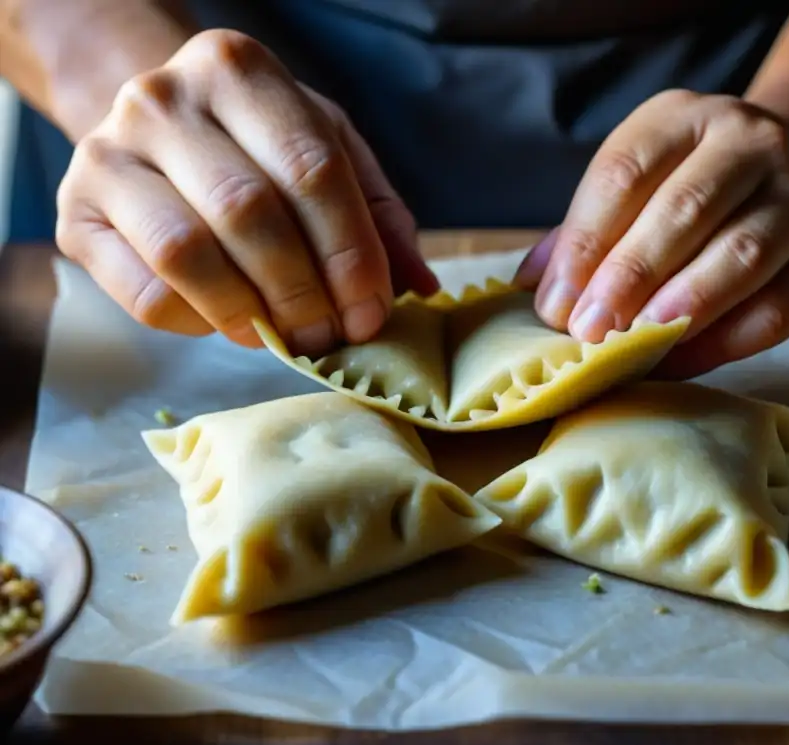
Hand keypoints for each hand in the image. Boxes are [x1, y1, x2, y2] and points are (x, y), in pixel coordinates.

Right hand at [56, 29, 437, 356]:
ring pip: (187, 252)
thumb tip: (419, 287)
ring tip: (285, 335)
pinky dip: (198, 322)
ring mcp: (108, 152)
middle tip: (328, 334)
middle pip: (250, 212)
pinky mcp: (75, 212)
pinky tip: (231, 319)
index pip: (312, 170)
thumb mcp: (327, 152)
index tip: (372, 310)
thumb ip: (376, 214)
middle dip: (304, 291)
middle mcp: (164, 99)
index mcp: (240, 71)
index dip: (350, 254)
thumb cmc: (256, 146)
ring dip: (250, 312)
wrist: (157, 129)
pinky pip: (144, 292)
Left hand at [515, 89, 788, 378]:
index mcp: (688, 118)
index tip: (554, 301)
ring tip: (634, 343)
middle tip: (588, 330)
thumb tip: (537, 287)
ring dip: (680, 304)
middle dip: (628, 275)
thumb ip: (589, 230)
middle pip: (684, 208)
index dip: (584, 240)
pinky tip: (678, 360)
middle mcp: (753, 144)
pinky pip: (778, 308)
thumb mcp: (643, 184)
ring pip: (740, 253)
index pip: (626, 171)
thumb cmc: (701, 192)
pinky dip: (724, 341)